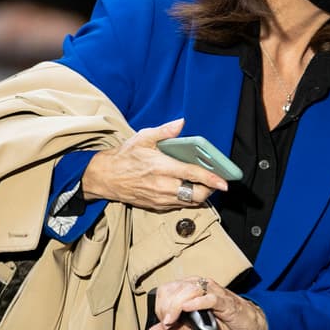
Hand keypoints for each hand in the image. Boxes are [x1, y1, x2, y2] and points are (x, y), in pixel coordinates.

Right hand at [81, 118, 229, 210]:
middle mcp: (162, 186)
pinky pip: (179, 206)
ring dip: (200, 195)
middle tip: (214, 180)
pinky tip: (188, 188)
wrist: (105, 177)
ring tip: (203, 184)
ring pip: (189, 202)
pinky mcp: (156, 206)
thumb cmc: (125, 156)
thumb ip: (164, 131)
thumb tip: (181, 123)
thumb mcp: (143, 138)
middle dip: (209, 189)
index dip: (211, 179)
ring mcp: (159, 199)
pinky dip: (187, 199)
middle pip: (196, 194)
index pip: (192, 175)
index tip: (224, 182)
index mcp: (161, 167)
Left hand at [144, 276, 268, 329]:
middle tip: (168, 323)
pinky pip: (210, 298)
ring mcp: (214, 292)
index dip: (160, 305)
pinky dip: (197, 303)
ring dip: (176, 306)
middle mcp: (201, 286)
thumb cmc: (222, 321)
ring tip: (173, 320)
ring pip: (189, 291)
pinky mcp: (226, 302)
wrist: (248, 324)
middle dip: (166, 307)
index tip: (163, 322)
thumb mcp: (192, 327)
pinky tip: (188, 308)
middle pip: (175, 289)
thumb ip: (171, 329)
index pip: (167, 289)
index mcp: (191, 288)